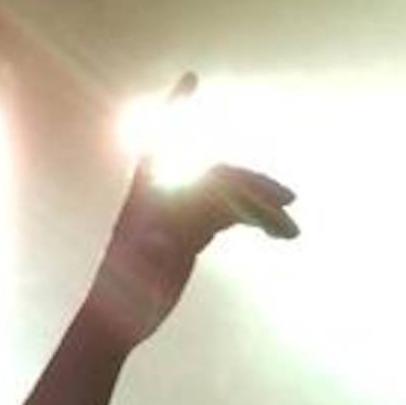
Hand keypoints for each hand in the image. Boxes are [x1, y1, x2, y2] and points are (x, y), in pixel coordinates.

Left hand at [85, 73, 298, 351]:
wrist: (113, 326)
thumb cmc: (118, 300)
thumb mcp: (132, 279)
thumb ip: (147, 256)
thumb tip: (164, 238)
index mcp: (147, 200)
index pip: (163, 145)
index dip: (174, 110)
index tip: (190, 79)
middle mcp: (165, 199)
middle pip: (218, 178)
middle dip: (254, 186)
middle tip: (289, 203)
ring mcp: (179, 215)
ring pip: (229, 198)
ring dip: (261, 210)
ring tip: (292, 232)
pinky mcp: (189, 235)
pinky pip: (227, 217)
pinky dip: (253, 221)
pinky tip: (277, 232)